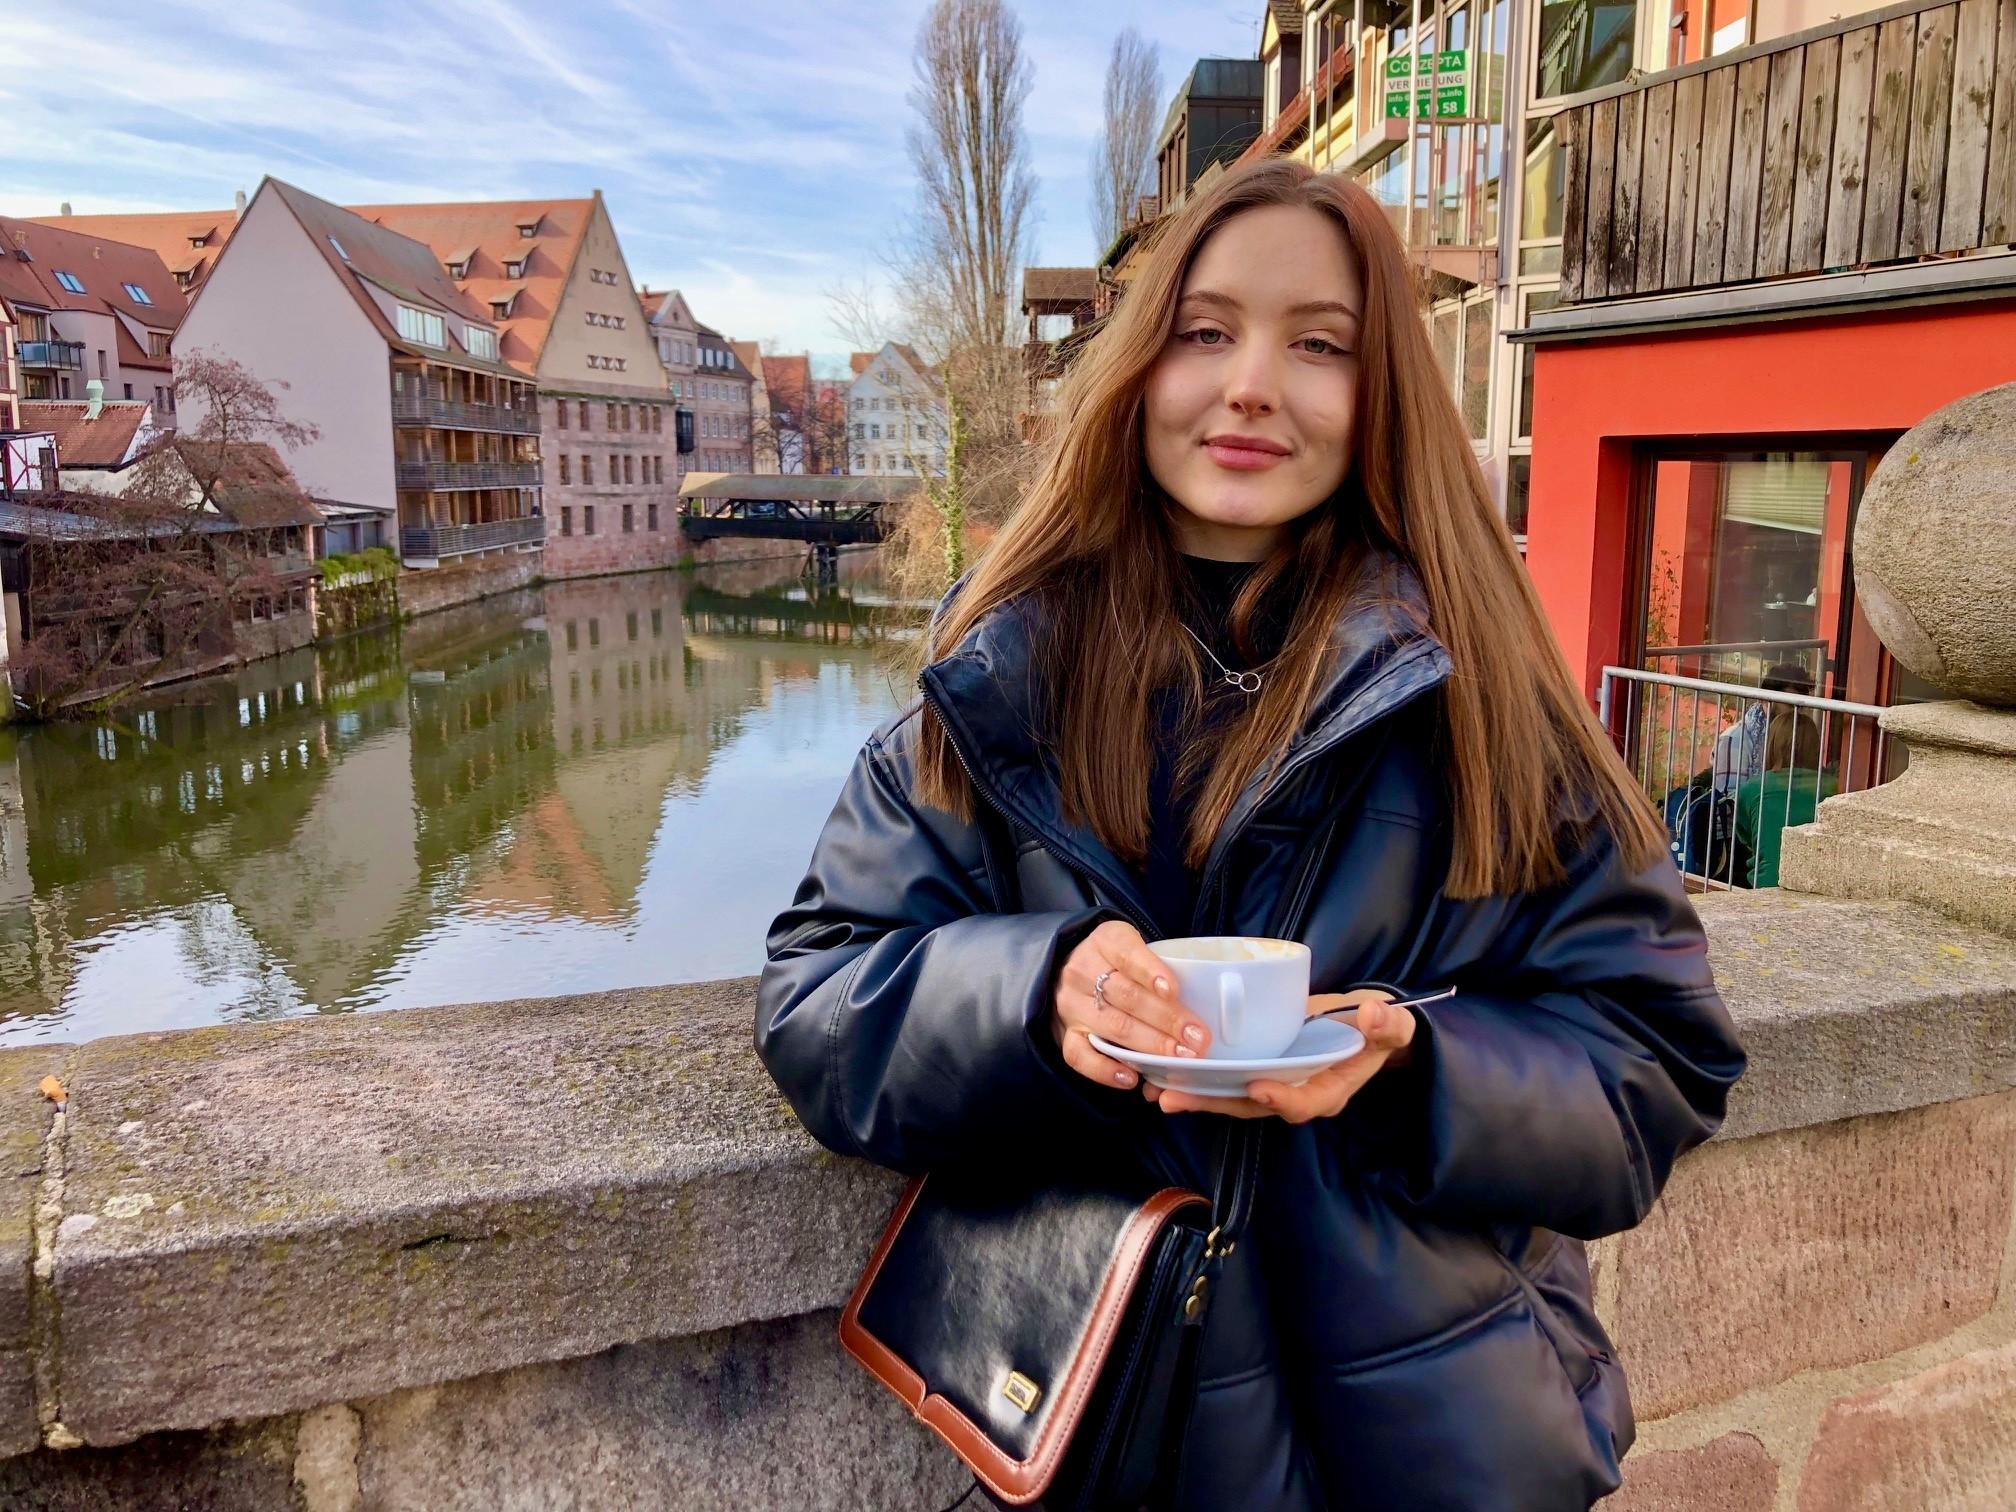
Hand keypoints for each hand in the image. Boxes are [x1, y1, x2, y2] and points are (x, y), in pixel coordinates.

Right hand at [1052, 920, 1210, 1089]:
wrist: (1071, 967)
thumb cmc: (1118, 961)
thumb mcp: (1136, 946)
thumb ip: (1160, 965)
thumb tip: (1206, 998)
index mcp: (1105, 941)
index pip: (1128, 955)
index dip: (1151, 973)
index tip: (1175, 991)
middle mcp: (1082, 971)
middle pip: (1126, 996)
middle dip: (1166, 1018)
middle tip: (1197, 1037)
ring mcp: (1071, 1005)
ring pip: (1111, 1026)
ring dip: (1149, 1045)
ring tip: (1179, 1056)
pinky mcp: (1065, 1033)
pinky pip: (1078, 1056)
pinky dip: (1105, 1069)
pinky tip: (1131, 1077)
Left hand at [1145, 989, 1413, 1119]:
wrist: (1366, 1029)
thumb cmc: (1378, 1029)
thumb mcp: (1392, 1025)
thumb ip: (1387, 1024)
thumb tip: (1374, 1014)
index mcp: (1329, 1091)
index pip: (1303, 1103)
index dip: (1281, 1098)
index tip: (1257, 1086)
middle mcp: (1296, 1095)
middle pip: (1252, 1106)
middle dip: (1214, 1104)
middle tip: (1176, 1098)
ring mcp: (1274, 1085)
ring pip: (1231, 1098)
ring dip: (1195, 1096)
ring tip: (1157, 1092)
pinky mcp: (1257, 1070)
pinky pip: (1225, 1081)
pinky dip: (1196, 1080)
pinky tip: (1162, 1075)